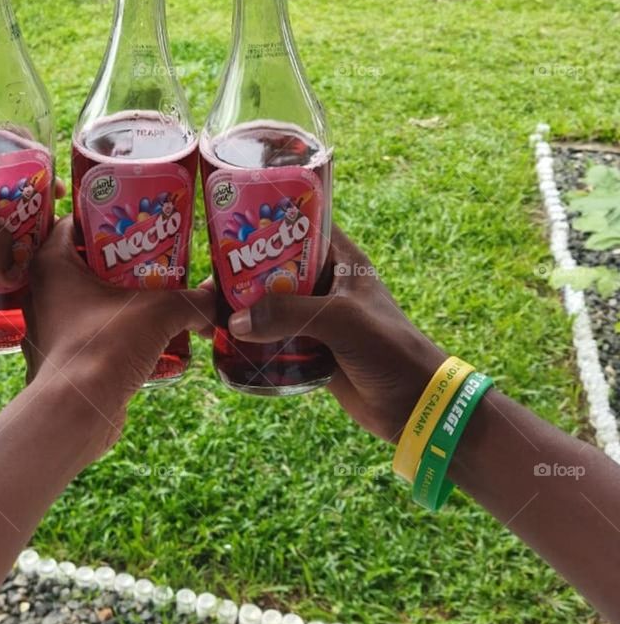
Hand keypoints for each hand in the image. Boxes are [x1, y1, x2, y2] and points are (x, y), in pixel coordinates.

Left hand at [21, 218, 215, 458]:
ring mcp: (49, 327)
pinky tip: (146, 335)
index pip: (75, 222)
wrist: (76, 414)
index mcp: (52, 264)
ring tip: (156, 294)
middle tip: (156, 254)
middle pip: (85, 262)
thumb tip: (218, 301)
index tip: (137, 216)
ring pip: (88, 300)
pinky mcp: (62, 358)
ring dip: (119, 298)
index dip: (107, 216)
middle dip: (121, 260)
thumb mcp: (159, 313)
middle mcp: (42, 292)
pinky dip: (114, 331)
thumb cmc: (103, 348)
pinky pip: (90, 332)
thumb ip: (193, 301)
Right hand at [227, 225, 445, 440]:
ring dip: (243, 307)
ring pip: (271, 303)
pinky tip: (224, 339)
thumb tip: (235, 321)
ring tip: (207, 308)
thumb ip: (289, 314)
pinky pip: (273, 336)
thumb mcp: (340, 321)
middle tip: (209, 276)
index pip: (302, 224)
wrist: (416, 405)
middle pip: (276, 266)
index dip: (270, 218)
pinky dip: (251, 337)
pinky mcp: (311, 348)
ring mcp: (317, 317)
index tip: (231, 221)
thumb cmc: (390, 349)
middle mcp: (327, 283)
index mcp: (342, 261)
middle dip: (243, 270)